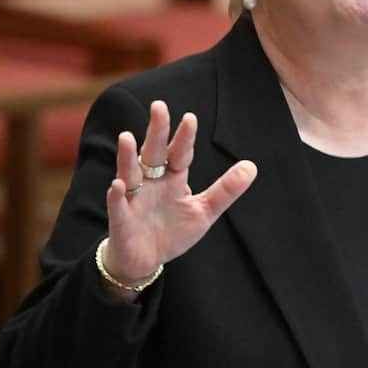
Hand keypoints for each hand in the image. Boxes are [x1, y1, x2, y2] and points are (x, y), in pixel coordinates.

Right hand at [102, 101, 256, 290]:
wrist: (145, 260)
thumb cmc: (172, 232)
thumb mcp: (204, 211)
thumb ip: (225, 190)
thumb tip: (252, 166)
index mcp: (173, 180)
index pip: (180, 154)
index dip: (184, 138)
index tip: (190, 118)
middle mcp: (151, 183)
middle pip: (153, 153)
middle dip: (157, 132)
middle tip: (159, 107)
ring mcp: (134, 199)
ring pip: (130, 173)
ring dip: (128, 157)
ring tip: (128, 138)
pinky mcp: (121, 220)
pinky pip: (118, 205)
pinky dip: (116, 196)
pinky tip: (118, 185)